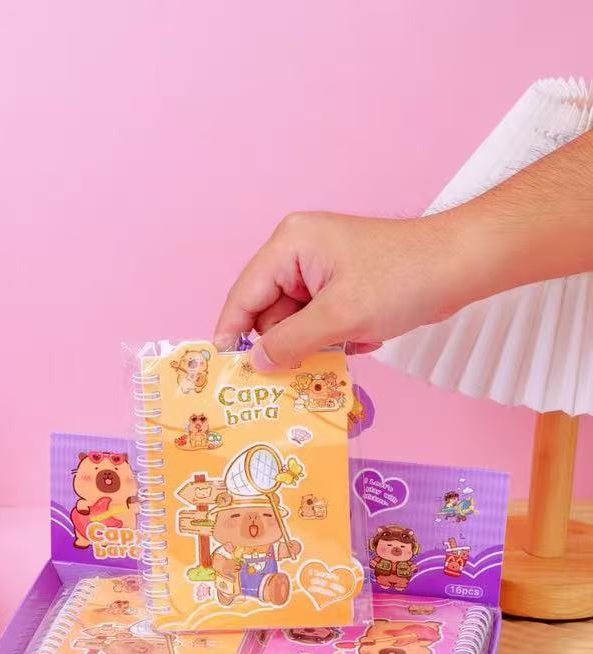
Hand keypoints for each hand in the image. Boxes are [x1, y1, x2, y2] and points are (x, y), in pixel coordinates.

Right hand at [213, 212, 478, 370]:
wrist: (463, 265)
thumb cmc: (404, 279)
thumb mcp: (339, 318)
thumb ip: (288, 343)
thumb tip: (254, 364)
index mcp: (289, 245)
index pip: (244, 296)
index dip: (232, 335)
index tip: (224, 372)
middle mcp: (297, 252)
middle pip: (266, 313)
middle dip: (286, 342)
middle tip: (306, 364)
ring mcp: (319, 268)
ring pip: (293, 323)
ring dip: (316, 342)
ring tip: (349, 340)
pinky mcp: (339, 284)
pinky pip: (316, 321)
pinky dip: (334, 336)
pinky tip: (361, 334)